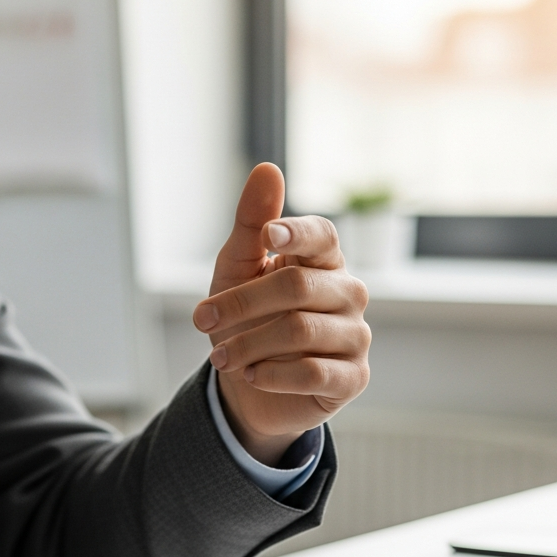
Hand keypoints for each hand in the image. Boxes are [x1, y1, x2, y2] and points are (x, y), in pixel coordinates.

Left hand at [193, 164, 370, 465]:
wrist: (250, 387)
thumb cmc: (247, 318)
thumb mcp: (237, 268)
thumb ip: (252, 223)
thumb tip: (266, 168)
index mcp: (322, 260)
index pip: (323, 236)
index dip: (299, 232)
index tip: (270, 235)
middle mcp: (347, 293)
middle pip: (297, 286)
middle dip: (241, 303)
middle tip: (202, 320)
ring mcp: (355, 336)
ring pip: (301, 331)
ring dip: (248, 344)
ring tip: (220, 356)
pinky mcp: (353, 378)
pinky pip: (314, 373)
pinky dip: (271, 374)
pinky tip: (250, 376)